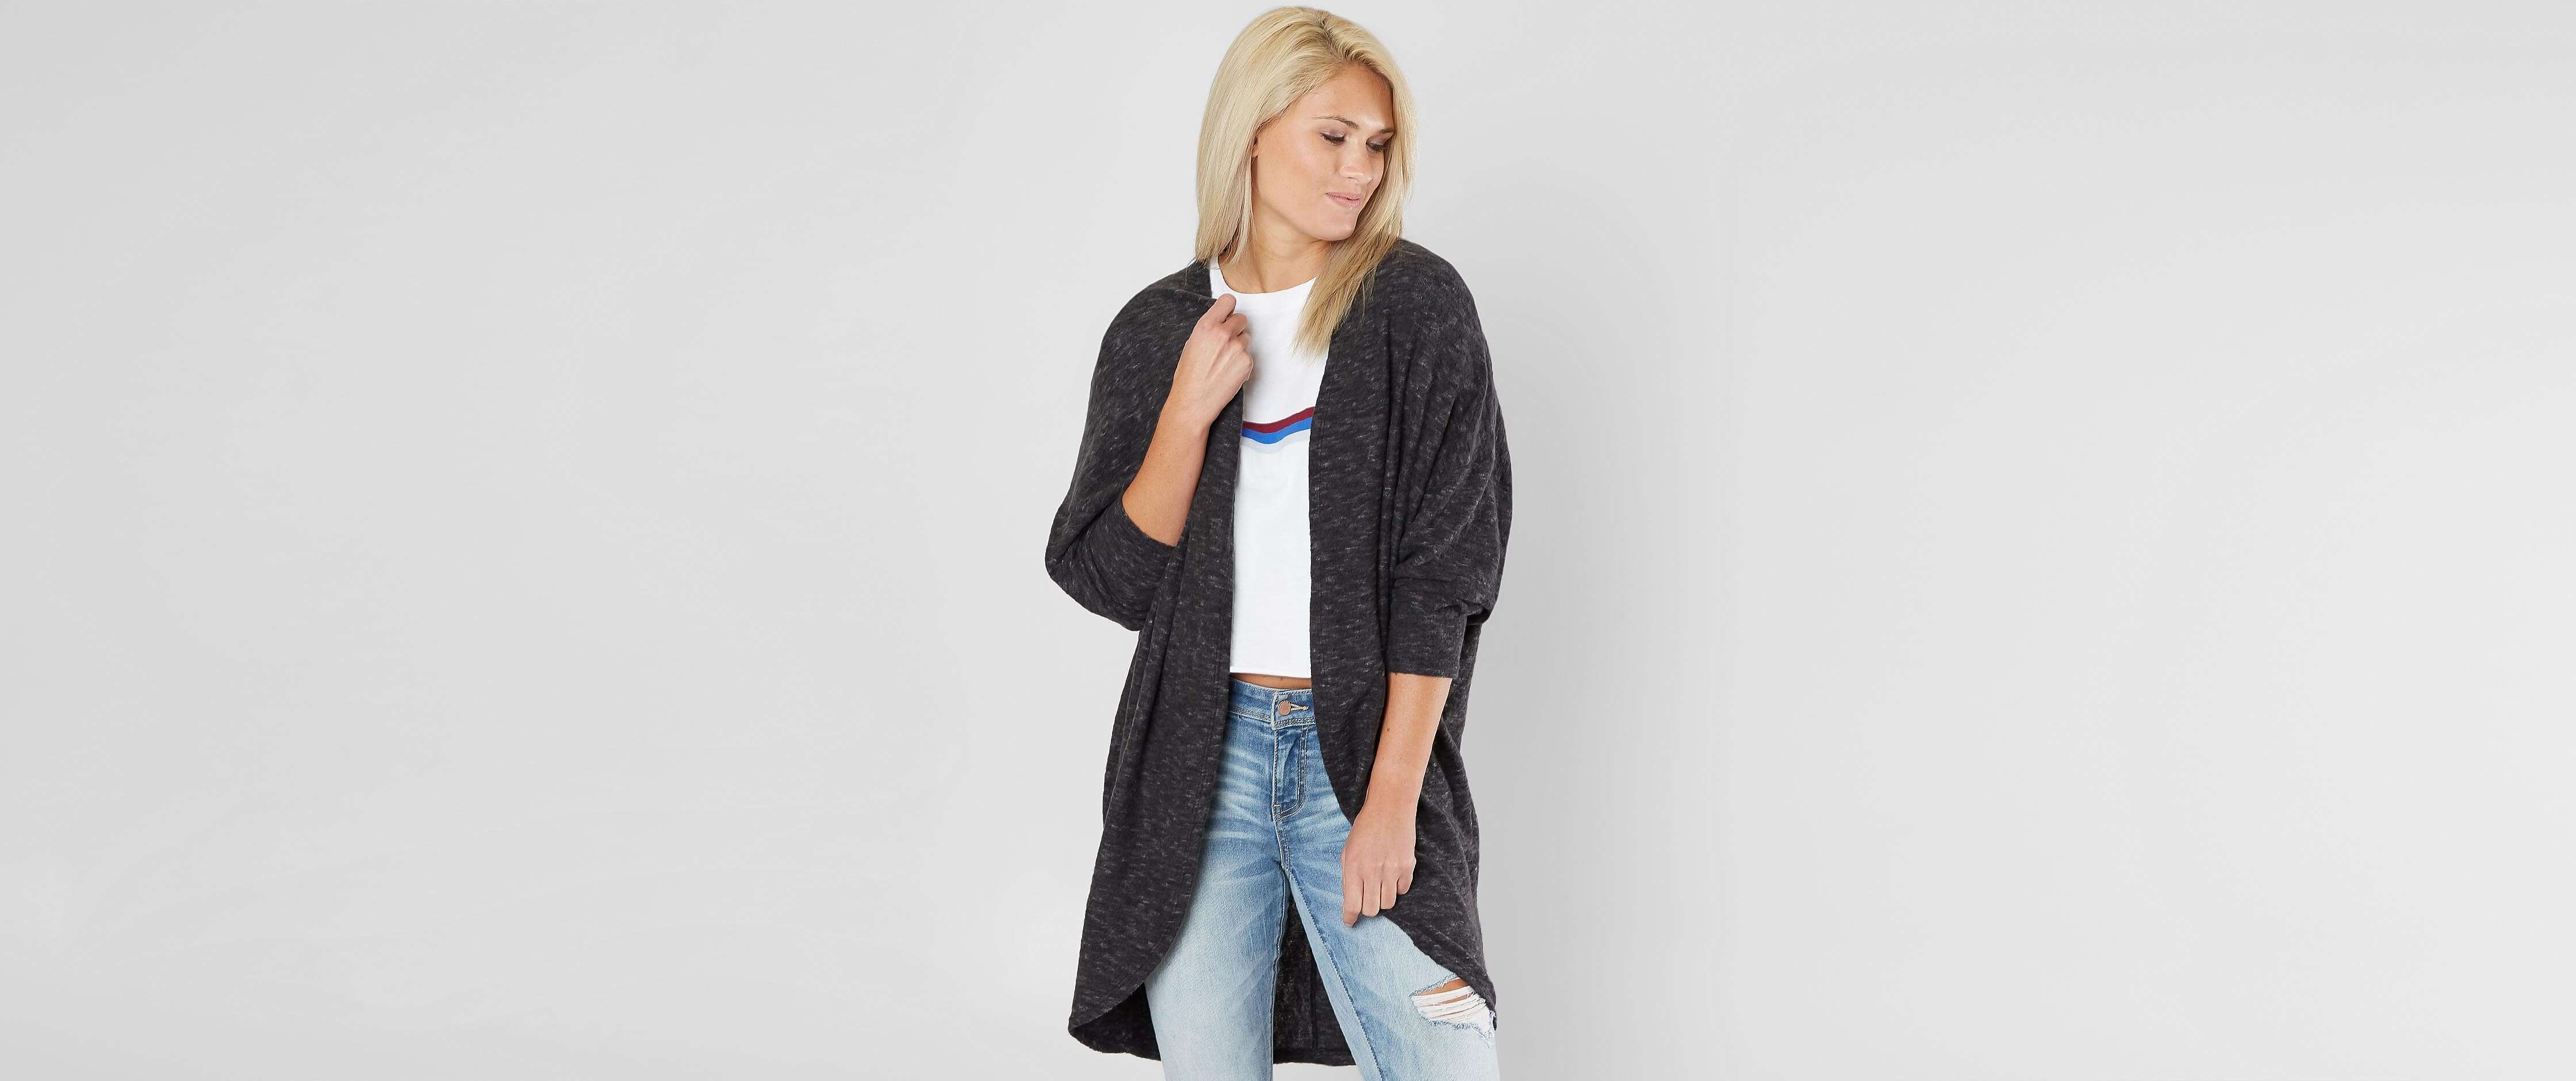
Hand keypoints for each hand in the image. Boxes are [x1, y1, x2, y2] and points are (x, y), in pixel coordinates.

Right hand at [1163, 294, 1253, 429]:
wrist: (1193, 401)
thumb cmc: (1188, 375)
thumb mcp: (1192, 344)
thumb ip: (1209, 330)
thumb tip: (1221, 322)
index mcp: (1207, 326)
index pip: (1228, 301)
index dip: (1228, 309)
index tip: (1227, 315)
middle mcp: (1223, 333)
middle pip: (1242, 319)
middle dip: (1235, 328)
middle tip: (1226, 343)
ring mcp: (1237, 348)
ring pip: (1246, 338)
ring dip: (1239, 346)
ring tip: (1224, 361)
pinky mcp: (1247, 362)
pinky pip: (1248, 355)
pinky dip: (1241, 362)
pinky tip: (1228, 372)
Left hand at [1340, 799, 1416, 925]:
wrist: (1389, 808)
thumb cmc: (1365, 828)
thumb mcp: (1347, 850)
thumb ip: (1348, 875)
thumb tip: (1351, 900)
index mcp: (1353, 867)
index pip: (1351, 904)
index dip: (1350, 917)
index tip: (1350, 922)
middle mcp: (1372, 871)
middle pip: (1371, 909)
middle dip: (1367, 909)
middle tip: (1367, 899)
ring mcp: (1391, 870)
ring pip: (1388, 903)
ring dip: (1382, 899)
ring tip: (1380, 885)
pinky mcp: (1407, 867)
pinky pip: (1403, 891)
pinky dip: (1397, 888)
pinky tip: (1393, 875)